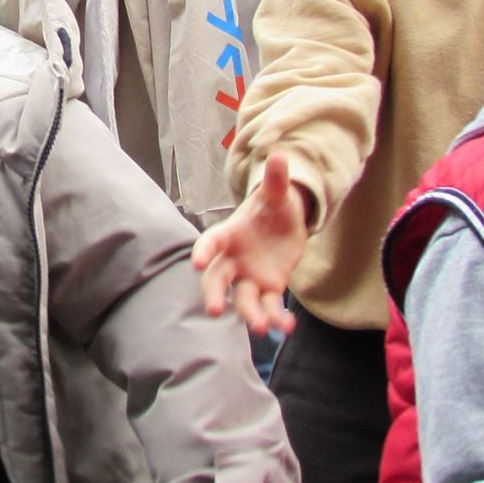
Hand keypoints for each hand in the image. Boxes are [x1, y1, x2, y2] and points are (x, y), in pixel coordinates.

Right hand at [192, 153, 309, 335]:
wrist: (284, 224)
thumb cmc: (273, 206)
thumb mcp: (277, 193)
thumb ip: (276, 179)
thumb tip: (280, 154)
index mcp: (230, 233)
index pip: (211, 242)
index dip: (204, 252)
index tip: (197, 263)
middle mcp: (234, 259)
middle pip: (218, 279)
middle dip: (215, 294)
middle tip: (213, 310)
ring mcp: (250, 277)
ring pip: (243, 299)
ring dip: (250, 315)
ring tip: (262, 328)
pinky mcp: (268, 289)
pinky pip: (269, 306)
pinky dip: (277, 318)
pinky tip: (286, 326)